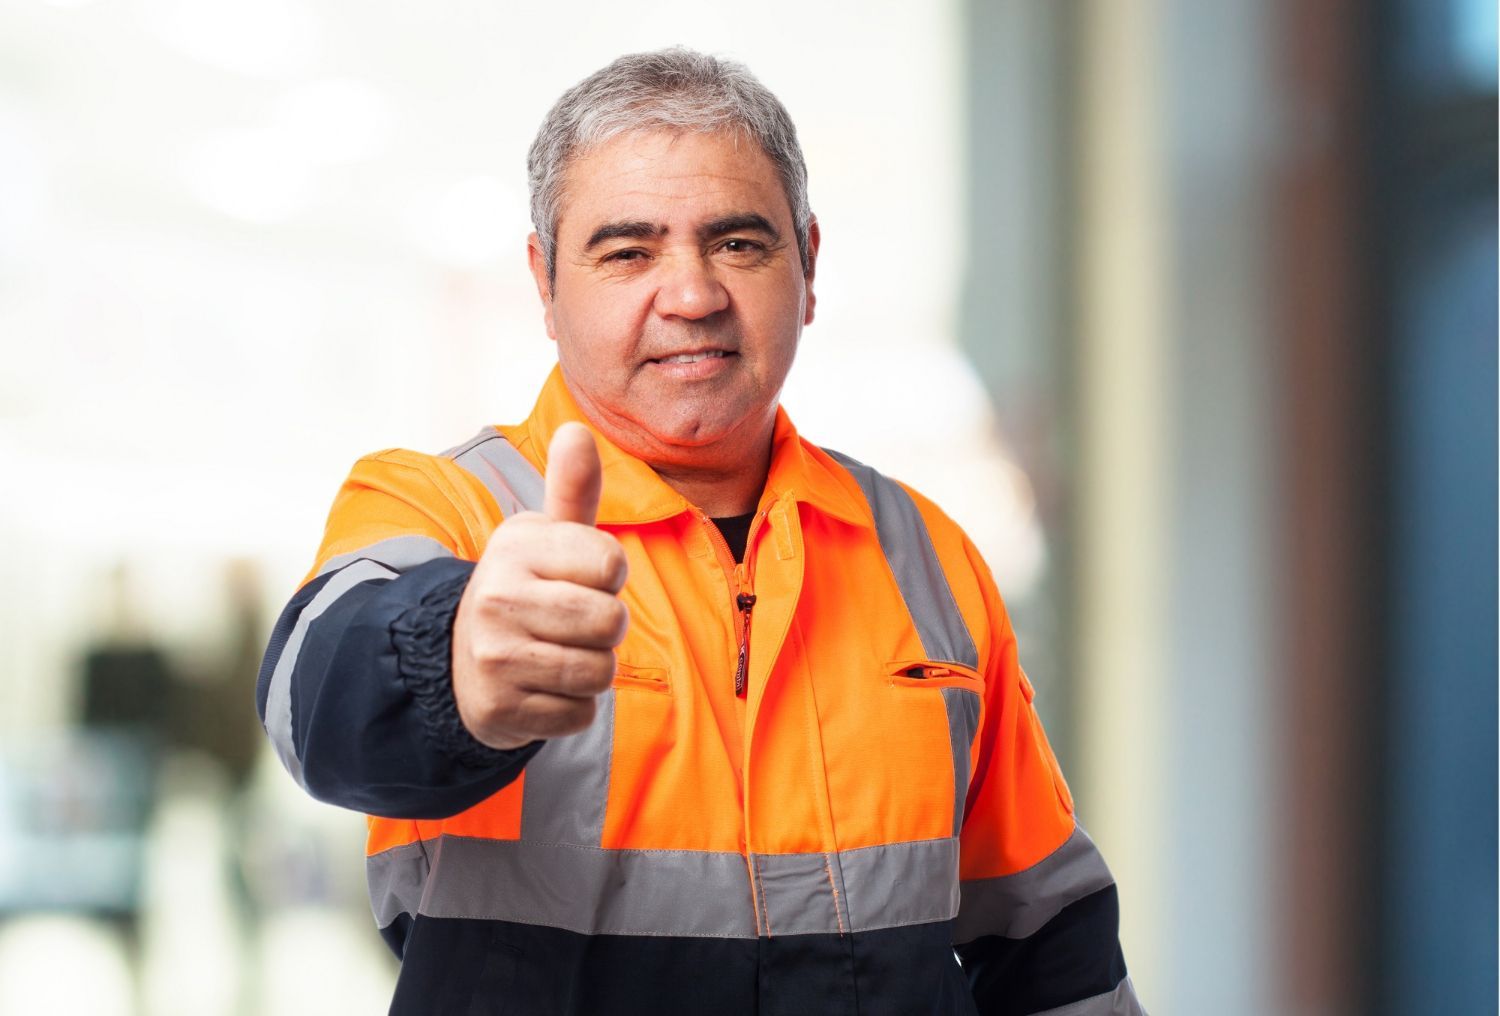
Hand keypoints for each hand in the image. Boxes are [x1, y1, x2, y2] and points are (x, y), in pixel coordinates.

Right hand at [451, 422, 628, 749]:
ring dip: (593, 669)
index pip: (612, 562)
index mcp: (516, 546)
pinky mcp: (501, 708)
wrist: (462, 660)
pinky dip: (572, 706)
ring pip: (599, 672)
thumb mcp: (545, 537)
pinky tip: (543, 687)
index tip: (580, 578)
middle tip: (575, 623)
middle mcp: (498, 597)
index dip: (609, 576)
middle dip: (607, 627)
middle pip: (610, 621)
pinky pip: (578, 713)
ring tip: (560, 652)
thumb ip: (572, 489)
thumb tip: (578, 430)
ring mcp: (496, 656)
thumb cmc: (526, 589)